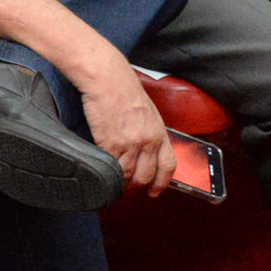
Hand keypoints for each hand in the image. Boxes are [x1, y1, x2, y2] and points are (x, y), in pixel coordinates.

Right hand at [70, 63, 171, 194]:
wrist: (108, 79)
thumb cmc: (124, 90)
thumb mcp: (146, 112)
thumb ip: (148, 132)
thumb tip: (144, 150)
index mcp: (159, 132)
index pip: (168, 165)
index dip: (162, 183)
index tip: (154, 191)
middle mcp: (148, 141)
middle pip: (146, 175)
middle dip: (137, 185)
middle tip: (128, 186)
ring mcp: (129, 143)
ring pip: (126, 175)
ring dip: (119, 179)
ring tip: (112, 175)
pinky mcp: (110, 143)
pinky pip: (109, 166)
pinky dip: (105, 169)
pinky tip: (102, 164)